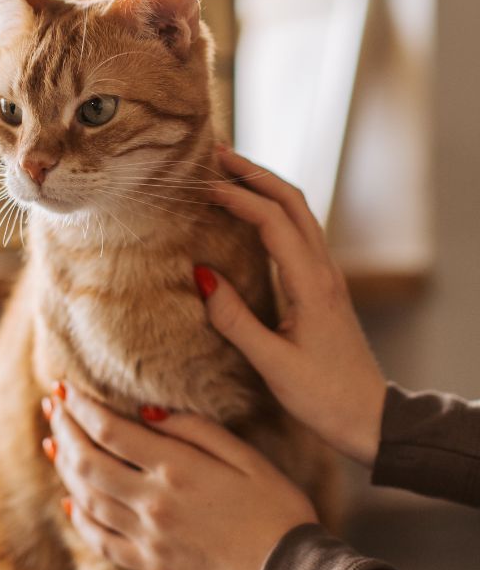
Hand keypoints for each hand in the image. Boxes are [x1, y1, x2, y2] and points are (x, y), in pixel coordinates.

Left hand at [45, 383, 317, 569]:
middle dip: (63, 430)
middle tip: (52, 406)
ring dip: (63, 467)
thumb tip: (146, 410)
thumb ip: (195, 430)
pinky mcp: (151, 567)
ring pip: (86, 498)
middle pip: (87, 461)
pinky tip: (70, 502)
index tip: (65, 387)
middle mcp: (153, 504)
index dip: (80, 407)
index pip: (110, 430)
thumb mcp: (246, 457)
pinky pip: (100, 542)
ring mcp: (148, 538)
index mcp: (177, 470)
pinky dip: (79, 520)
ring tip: (52, 443)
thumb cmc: (277, 510)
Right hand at [203, 148, 386, 465]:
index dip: (237, 197)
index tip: (201, 187)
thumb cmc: (323, 396)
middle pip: (293, 201)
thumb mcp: (272, 364)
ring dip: (265, 186)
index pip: (273, 221)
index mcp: (311, 285)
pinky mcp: (322, 287)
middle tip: (215, 154)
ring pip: (299, 212)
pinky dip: (272, 211)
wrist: (369, 415)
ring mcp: (326, 276)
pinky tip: (250, 216)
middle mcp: (323, 271)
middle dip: (255, 172)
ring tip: (228, 172)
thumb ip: (234, 320)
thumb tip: (201, 274)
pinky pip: (299, 232)